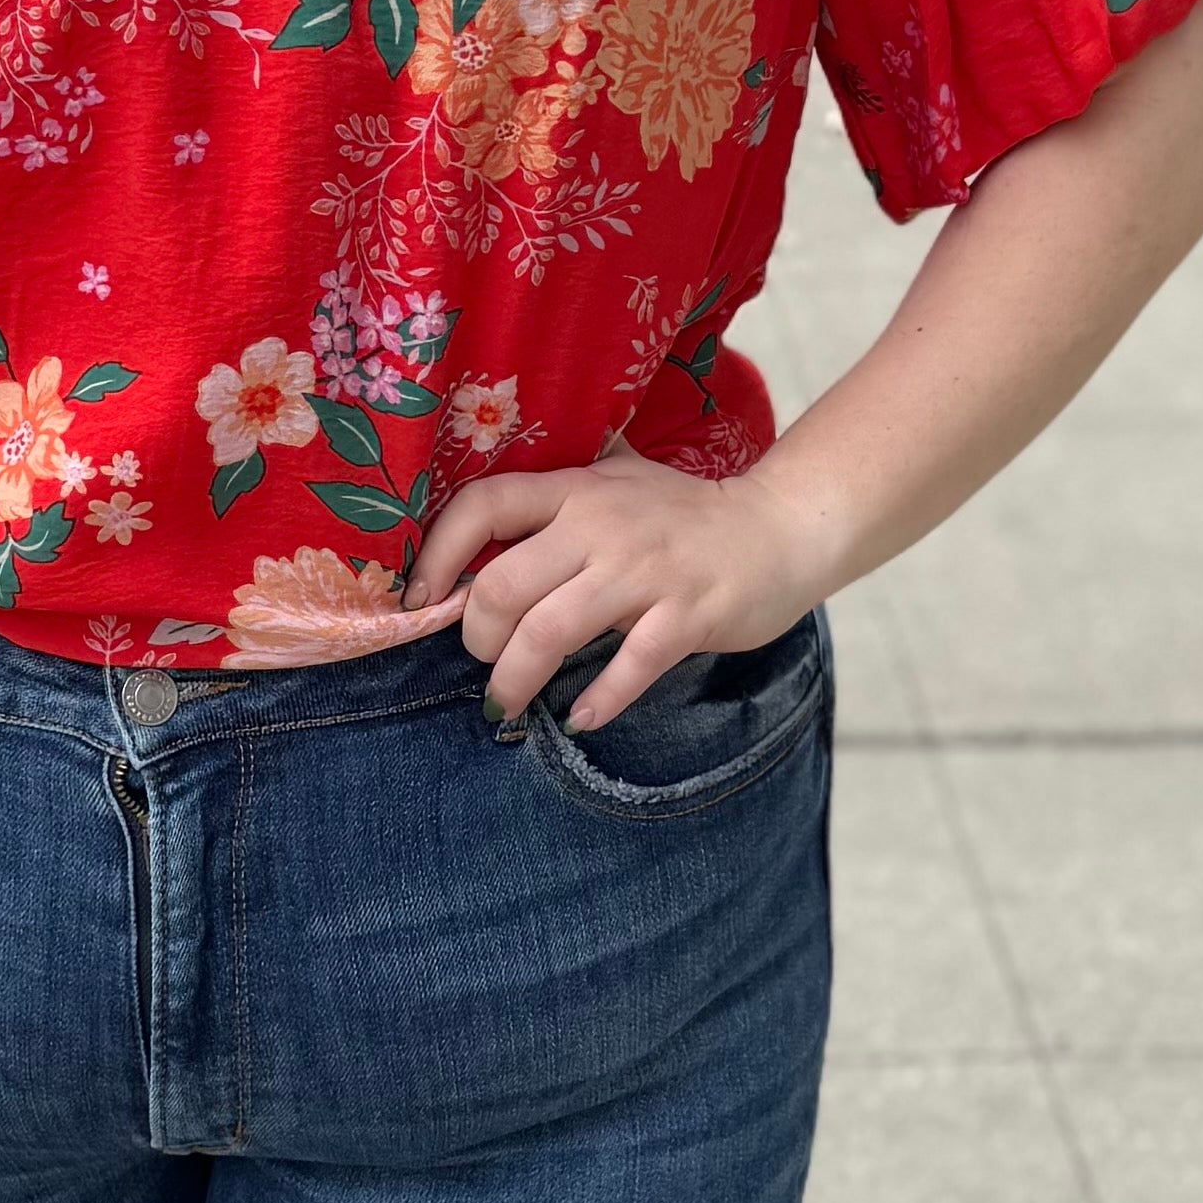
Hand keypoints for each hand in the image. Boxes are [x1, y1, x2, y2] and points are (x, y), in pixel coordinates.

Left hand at [409, 453, 834, 732]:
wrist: (779, 528)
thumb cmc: (686, 515)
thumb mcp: (617, 484)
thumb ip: (558, 502)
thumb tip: (477, 538)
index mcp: (576, 491)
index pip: (483, 506)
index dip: (438, 555)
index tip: (422, 600)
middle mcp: (602, 526)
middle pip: (502, 586)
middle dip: (477, 638)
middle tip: (485, 661)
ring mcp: (645, 572)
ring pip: (549, 633)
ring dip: (516, 680)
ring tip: (507, 703)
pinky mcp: (686, 615)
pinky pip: (627, 667)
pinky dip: (597, 702)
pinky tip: (581, 718)